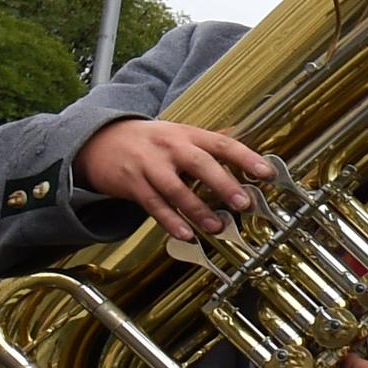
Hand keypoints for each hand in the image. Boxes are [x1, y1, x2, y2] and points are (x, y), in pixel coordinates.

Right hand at [75, 118, 274, 242]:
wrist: (100, 140)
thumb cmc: (150, 140)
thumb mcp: (180, 134)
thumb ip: (210, 141)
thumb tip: (245, 142)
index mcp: (188, 135)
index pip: (222, 144)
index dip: (246, 158)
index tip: (268, 173)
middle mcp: (171, 148)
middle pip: (200, 164)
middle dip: (223, 184)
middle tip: (244, 203)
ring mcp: (150, 166)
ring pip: (176, 189)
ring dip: (198, 210)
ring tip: (217, 227)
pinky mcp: (132, 185)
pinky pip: (154, 205)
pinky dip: (170, 221)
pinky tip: (186, 234)